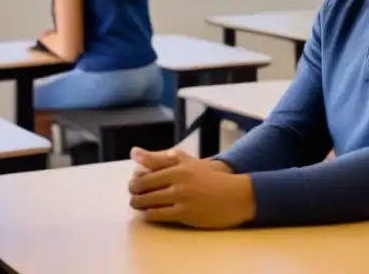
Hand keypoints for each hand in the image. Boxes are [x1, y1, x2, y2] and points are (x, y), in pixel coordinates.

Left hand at [128, 148, 253, 228]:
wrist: (236, 195)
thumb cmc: (213, 178)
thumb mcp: (191, 162)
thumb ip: (165, 158)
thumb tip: (135, 152)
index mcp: (179, 165)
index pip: (147, 168)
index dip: (136, 176)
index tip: (134, 180)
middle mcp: (179, 179)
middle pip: (144, 185)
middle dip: (134, 190)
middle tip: (133, 194)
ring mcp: (181, 196)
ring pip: (149, 201)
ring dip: (138, 203)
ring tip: (137, 204)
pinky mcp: (185, 213)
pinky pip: (159, 214)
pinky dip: (148, 214)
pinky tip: (148, 214)